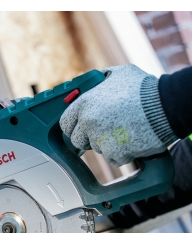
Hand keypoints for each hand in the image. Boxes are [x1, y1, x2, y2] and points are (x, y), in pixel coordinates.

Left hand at [60, 64, 175, 167]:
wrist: (167, 105)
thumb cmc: (145, 89)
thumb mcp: (119, 73)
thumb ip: (101, 80)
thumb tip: (96, 81)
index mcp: (85, 103)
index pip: (65, 123)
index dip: (74, 126)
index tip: (81, 128)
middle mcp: (88, 121)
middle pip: (77, 140)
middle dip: (89, 138)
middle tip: (105, 132)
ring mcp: (100, 138)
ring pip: (97, 149)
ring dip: (108, 145)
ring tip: (125, 131)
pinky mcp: (114, 152)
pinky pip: (113, 159)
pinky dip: (122, 154)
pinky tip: (132, 140)